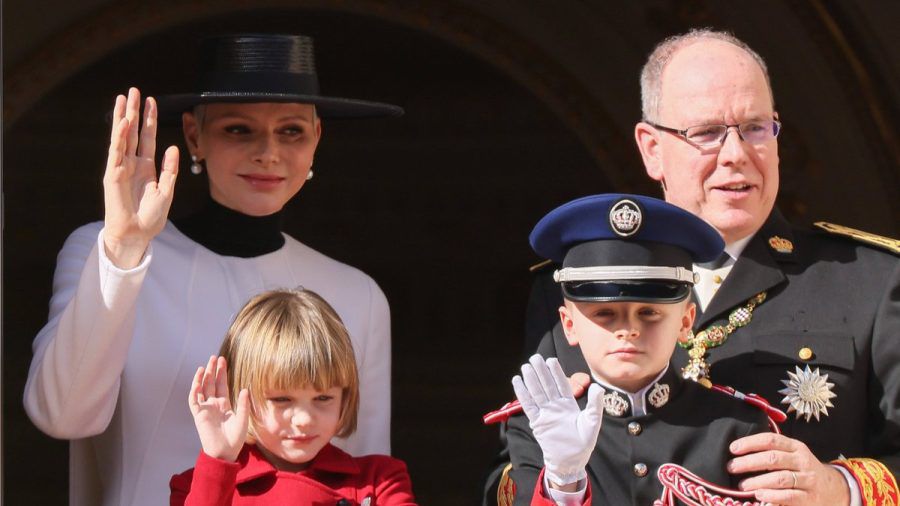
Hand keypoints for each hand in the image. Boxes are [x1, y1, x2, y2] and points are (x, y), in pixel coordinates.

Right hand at [103, 87, 178, 267]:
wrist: (137, 234)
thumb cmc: (151, 217)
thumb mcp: (166, 191)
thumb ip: (170, 169)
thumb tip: (173, 147)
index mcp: (146, 167)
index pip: (148, 138)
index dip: (150, 120)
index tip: (152, 101)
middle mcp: (133, 163)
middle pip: (134, 132)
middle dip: (135, 111)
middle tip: (134, 90)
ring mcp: (121, 167)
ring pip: (123, 137)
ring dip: (123, 117)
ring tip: (124, 98)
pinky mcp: (113, 174)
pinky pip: (116, 152)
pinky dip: (119, 137)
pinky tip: (123, 122)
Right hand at [188, 356, 249, 461]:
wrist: (225, 452)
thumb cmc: (235, 438)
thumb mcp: (243, 419)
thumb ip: (244, 404)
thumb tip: (245, 389)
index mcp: (224, 404)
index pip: (221, 385)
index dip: (221, 373)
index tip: (223, 361)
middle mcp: (213, 405)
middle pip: (211, 383)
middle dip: (212, 370)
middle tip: (214, 357)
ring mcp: (205, 409)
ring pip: (202, 389)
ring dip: (202, 377)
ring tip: (205, 365)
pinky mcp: (199, 416)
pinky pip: (194, 401)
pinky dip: (194, 391)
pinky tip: (197, 381)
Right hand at [512, 354, 604, 486]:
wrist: (571, 461)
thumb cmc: (584, 442)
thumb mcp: (593, 422)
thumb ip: (595, 404)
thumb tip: (597, 386)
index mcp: (569, 404)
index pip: (561, 384)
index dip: (556, 372)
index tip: (551, 359)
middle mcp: (556, 406)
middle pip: (546, 385)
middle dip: (541, 371)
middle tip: (535, 357)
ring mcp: (546, 413)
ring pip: (537, 392)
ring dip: (531, 379)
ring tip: (525, 366)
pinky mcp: (538, 422)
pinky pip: (529, 405)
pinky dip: (523, 394)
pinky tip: (517, 381)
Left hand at [728, 432, 849, 504]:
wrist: (833, 488)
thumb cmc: (802, 469)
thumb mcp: (792, 454)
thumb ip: (772, 450)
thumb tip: (739, 450)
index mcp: (795, 447)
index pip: (771, 440)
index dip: (750, 443)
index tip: (733, 448)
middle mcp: (802, 461)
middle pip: (773, 458)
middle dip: (749, 462)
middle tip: (732, 467)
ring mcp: (808, 479)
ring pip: (780, 478)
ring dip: (758, 481)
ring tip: (743, 485)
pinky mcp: (810, 498)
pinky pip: (789, 496)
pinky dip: (772, 496)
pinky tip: (759, 495)